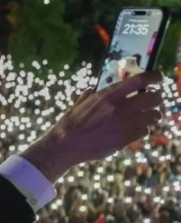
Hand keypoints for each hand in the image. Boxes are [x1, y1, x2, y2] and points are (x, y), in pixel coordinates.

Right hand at [22, 71, 163, 182]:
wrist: (66, 145)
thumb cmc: (70, 123)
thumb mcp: (80, 104)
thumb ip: (90, 95)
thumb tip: (93, 91)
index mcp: (109, 95)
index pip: (141, 80)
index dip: (154, 77)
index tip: (157, 78)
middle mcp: (121, 107)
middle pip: (154, 98)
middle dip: (155, 98)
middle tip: (150, 101)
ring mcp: (125, 124)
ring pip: (154, 116)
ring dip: (151, 115)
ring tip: (144, 117)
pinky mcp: (126, 139)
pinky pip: (145, 131)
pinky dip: (142, 130)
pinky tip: (132, 130)